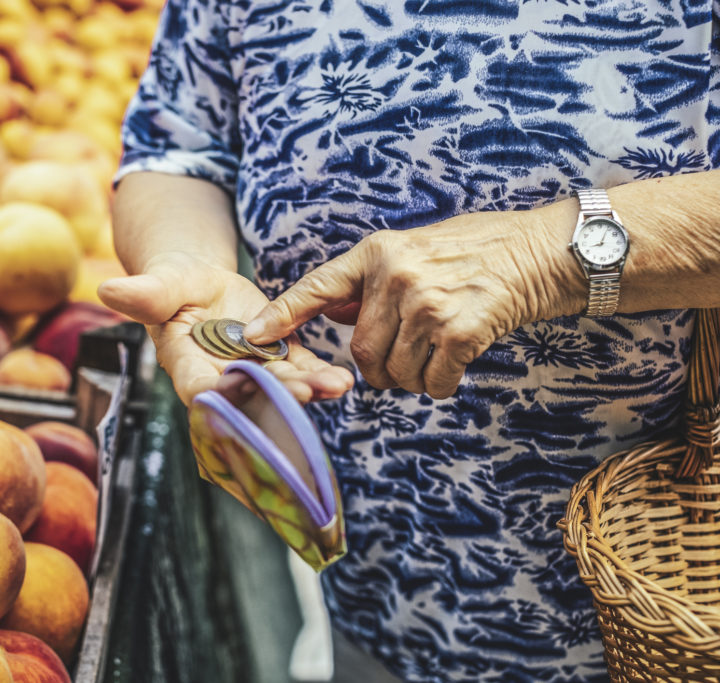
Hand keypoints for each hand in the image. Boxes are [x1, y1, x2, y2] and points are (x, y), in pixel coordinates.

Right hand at [97, 252, 354, 405]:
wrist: (200, 286)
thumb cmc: (173, 285)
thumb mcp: (161, 284)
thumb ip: (145, 293)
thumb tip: (107, 290)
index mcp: (186, 364)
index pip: (199, 387)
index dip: (218, 393)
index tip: (237, 386)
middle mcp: (221, 378)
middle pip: (249, 396)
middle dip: (276, 397)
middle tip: (304, 392)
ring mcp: (252, 373)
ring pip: (280, 389)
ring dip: (308, 391)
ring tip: (335, 386)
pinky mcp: (279, 361)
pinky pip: (301, 372)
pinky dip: (321, 377)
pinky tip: (343, 379)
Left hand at [243, 211, 584, 398]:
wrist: (543, 251)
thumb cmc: (477, 251)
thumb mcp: (413, 249)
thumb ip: (372, 280)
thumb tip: (334, 311)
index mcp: (378, 252)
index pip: (318, 287)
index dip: (283, 315)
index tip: (253, 336)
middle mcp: (396, 276)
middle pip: (359, 352)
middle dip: (376, 372)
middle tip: (398, 367)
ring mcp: (427, 304)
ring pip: (393, 372)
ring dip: (410, 381)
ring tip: (433, 359)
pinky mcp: (459, 331)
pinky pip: (432, 383)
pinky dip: (440, 386)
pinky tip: (455, 365)